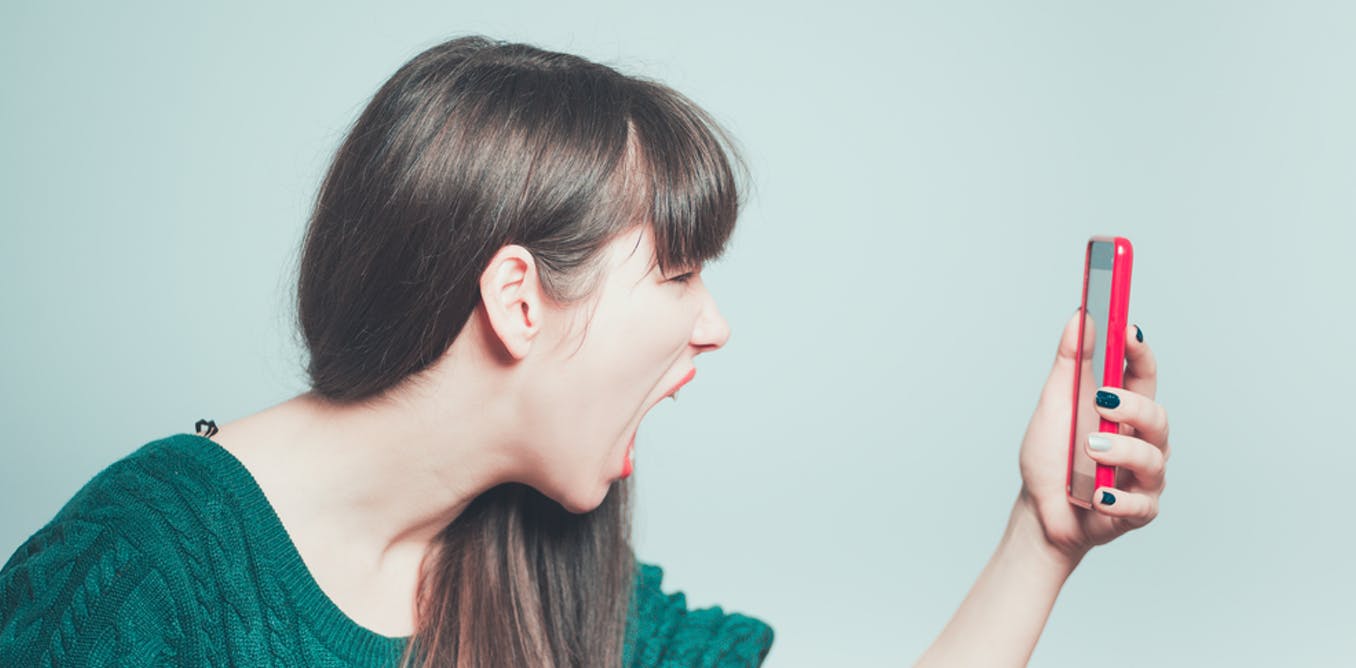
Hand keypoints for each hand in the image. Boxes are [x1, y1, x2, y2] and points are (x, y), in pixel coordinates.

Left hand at [1017, 313, 1170, 560]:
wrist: (1039, 510)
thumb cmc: (1051, 455)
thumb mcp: (1056, 403)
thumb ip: (1071, 362)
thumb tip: (1081, 316)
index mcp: (1123, 410)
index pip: (1143, 376)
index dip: (1140, 352)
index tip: (1129, 331)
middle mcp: (1141, 440)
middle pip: (1157, 416)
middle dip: (1131, 406)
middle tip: (1100, 402)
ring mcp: (1143, 477)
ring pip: (1151, 458)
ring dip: (1120, 451)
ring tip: (1089, 448)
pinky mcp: (1137, 511)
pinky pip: (1140, 504)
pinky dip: (1118, 499)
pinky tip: (1097, 496)